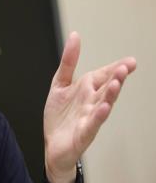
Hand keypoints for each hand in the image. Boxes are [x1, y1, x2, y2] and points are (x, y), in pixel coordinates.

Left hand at [43, 32, 135, 182]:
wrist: (52, 145)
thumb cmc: (60, 117)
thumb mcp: (60, 84)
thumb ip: (68, 62)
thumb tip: (74, 36)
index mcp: (86, 90)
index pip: (103, 75)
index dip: (115, 68)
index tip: (130, 61)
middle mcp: (91, 102)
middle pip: (106, 88)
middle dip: (115, 78)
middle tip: (125, 68)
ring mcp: (89, 118)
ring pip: (103, 105)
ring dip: (110, 95)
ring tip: (116, 83)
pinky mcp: (83, 133)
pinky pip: (92, 124)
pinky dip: (98, 116)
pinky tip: (103, 108)